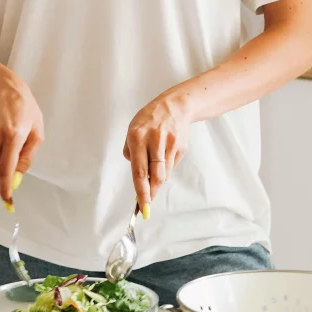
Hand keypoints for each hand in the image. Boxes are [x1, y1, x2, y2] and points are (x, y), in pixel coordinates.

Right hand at [0, 67, 43, 205]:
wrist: (4, 89)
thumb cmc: (25, 108)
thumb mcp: (37, 132)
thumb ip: (28, 157)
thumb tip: (18, 177)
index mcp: (14, 136)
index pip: (6, 169)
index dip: (5, 188)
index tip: (7, 200)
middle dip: (1, 180)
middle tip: (11, 179)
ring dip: (0, 164)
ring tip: (11, 145)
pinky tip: (2, 139)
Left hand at [123, 91, 190, 214]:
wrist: (174, 106)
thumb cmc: (149, 120)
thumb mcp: (132, 130)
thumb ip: (131, 152)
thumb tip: (138, 177)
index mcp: (137, 137)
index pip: (139, 170)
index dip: (141, 191)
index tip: (142, 206)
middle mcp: (154, 140)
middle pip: (155, 176)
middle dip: (151, 193)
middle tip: (147, 203)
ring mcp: (170, 144)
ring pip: (164, 173)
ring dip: (158, 181)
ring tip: (153, 175)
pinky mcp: (181, 147)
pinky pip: (171, 166)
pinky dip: (165, 168)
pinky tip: (162, 158)